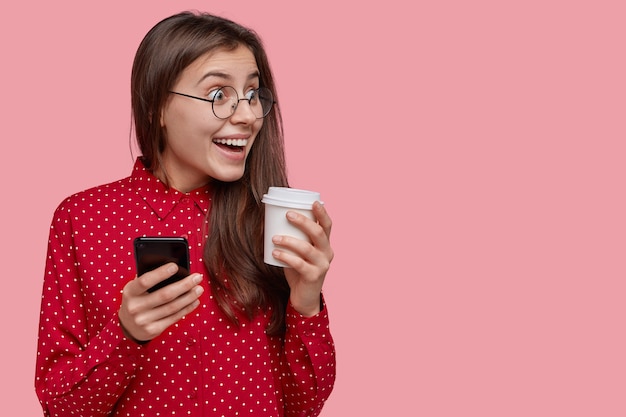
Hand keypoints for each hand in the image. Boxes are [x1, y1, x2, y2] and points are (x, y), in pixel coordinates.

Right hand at [118, 263, 203, 342]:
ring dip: (189, 297)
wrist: (128, 326)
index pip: (145, 281)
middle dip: (184, 285)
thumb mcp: (136, 289)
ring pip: (172, 307)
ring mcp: (144, 320)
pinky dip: (187, 308)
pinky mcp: (153, 330)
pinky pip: (174, 318)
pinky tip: (195, 301)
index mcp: (130, 292)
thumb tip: (174, 266)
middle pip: (165, 295)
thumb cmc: (137, 300)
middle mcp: (135, 307)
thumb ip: (149, 279)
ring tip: (199, 289)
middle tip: (197, 277)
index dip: (160, 273)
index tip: (175, 266)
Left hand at [271, 201, 333, 315]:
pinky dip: (286, 257)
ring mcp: (322, 266)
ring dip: (289, 240)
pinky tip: (275, 253)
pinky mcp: (314, 277)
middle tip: (287, 214)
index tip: (313, 202)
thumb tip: (269, 220)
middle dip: (303, 222)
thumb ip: (291, 238)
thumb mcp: (298, 252)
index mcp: (325, 244)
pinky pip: (299, 264)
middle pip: (318, 233)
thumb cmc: (299, 270)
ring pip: (307, 248)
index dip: (322, 213)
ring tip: (274, 237)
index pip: (327, 225)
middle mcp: (327, 253)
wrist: (304, 297)